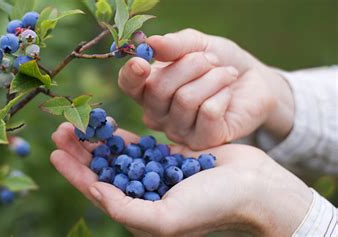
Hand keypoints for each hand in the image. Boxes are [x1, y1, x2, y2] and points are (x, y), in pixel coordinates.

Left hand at [50, 123, 310, 235]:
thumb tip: (96, 192)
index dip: (74, 173)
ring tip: (76, 122)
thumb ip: (127, 209)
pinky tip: (105, 124)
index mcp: (139, 212)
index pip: (97, 191)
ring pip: (116, 155)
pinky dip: (120, 135)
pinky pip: (137, 144)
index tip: (55, 153)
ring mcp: (154, 174)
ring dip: (95, 140)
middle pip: (102, 170)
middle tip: (61, 129)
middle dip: (80, 151)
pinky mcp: (168, 156)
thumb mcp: (166, 218)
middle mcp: (142, 194)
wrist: (253, 187)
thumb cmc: (213, 207)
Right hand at [118, 29, 294, 148]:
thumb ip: (174, 45)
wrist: (252, 80)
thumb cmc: (218, 62)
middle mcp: (157, 114)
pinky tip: (228, 94)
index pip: (128, 85)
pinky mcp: (202, 142)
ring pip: (185, 100)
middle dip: (191, 65)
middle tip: (211, 60)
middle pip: (159, 89)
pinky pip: (208, 113)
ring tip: (226, 74)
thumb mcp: (197, 44)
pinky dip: (223, 94)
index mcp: (148, 89)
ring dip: (213, 78)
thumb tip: (151, 43)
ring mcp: (178, 131)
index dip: (131, 75)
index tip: (142, 62)